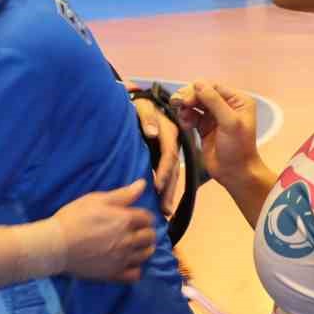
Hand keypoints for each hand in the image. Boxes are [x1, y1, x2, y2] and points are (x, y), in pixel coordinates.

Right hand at [53, 179, 156, 282]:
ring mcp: (122, 259)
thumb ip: (123, 194)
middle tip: (135, 231)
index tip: (135, 217)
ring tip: (132, 245)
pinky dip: (135, 268)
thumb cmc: (73, 218)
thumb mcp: (96, 200)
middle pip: (149, 237)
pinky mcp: (114, 274)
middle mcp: (128, 240)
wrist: (56, 245)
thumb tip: (142, 184)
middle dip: (145, 231)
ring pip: (146, 255)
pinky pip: (135, 274)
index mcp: (125, 220)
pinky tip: (127, 262)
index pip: (148, 218)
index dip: (143, 216)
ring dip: (143, 248)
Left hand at [130, 93, 182, 217]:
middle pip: (174, 168)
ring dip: (170, 192)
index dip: (164, 170)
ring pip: (174, 173)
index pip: (169, 153)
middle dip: (169, 189)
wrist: (140, 102)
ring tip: (165, 211)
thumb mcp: (141, 106)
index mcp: (170, 129)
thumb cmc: (139, 104)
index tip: (157, 187)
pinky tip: (163, 202)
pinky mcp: (165, 155)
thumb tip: (152, 132)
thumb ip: (146, 116)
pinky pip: (169, 173)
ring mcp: (171, 149)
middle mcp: (174, 141)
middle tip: (164, 208)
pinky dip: (167, 187)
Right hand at [171, 80, 258, 185]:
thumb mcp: (229, 122)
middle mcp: (226, 105)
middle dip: (188, 97)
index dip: (197, 90)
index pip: (213, 87)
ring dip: (185, 108)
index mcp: (238, 101)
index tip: (185, 99)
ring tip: (182, 117)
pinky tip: (185, 124)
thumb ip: (214, 102)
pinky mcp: (204, 126)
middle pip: (202, 93)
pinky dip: (185, 117)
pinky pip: (191, 115)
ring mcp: (214, 116)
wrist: (234, 173)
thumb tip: (198, 83)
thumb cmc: (237, 148)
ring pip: (194, 104)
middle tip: (175, 103)